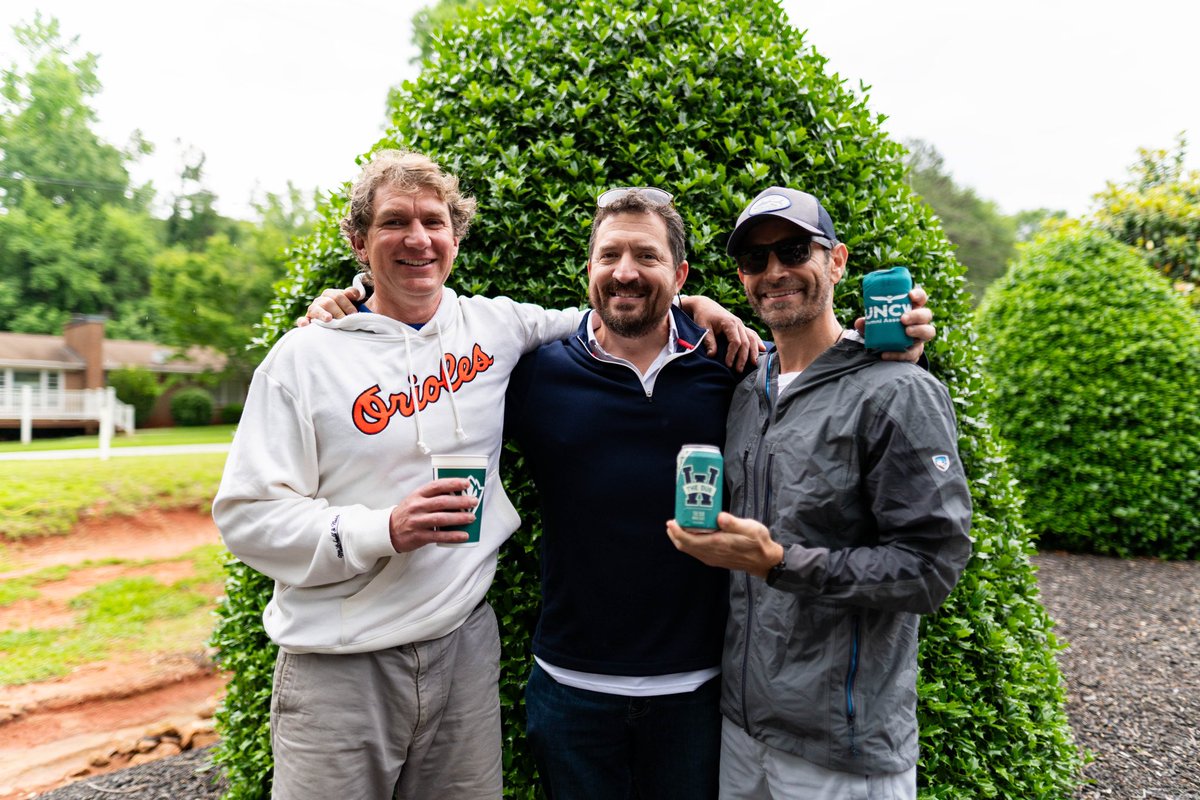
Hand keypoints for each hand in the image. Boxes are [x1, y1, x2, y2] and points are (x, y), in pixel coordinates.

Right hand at [295, 284, 363, 327]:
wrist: (335, 320)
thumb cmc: (345, 310)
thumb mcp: (350, 301)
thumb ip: (352, 294)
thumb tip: (355, 294)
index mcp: (330, 294)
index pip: (338, 296)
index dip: (347, 304)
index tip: (354, 314)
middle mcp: (320, 300)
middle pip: (328, 303)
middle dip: (338, 312)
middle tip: (345, 321)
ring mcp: (312, 310)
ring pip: (316, 309)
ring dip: (322, 314)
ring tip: (329, 319)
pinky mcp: (307, 320)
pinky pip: (302, 319)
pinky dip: (302, 321)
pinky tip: (305, 325)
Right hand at [388, 478, 478, 551]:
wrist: (388, 530)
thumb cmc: (408, 513)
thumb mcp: (416, 499)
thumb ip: (432, 496)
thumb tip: (458, 493)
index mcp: (418, 495)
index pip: (437, 486)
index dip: (452, 483)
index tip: (466, 483)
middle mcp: (417, 507)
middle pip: (442, 502)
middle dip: (460, 501)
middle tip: (474, 501)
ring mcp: (418, 522)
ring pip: (441, 519)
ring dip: (459, 518)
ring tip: (472, 517)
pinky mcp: (419, 536)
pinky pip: (439, 536)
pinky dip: (453, 536)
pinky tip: (464, 535)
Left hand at [666, 512, 783, 576]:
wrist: (765, 561)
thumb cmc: (758, 542)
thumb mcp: (750, 528)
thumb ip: (734, 523)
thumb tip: (720, 516)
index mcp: (717, 544)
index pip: (689, 541)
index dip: (677, 532)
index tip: (671, 522)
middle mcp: (711, 553)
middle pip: (685, 546)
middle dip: (675, 534)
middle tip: (672, 521)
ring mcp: (712, 558)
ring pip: (690, 550)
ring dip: (681, 539)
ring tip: (679, 525)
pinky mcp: (715, 559)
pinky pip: (696, 551)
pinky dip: (689, 543)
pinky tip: (693, 533)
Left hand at [681, 295, 765, 370]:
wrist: (705, 305)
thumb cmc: (703, 317)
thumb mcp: (703, 328)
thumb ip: (709, 341)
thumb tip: (712, 355)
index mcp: (729, 323)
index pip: (736, 341)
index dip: (733, 354)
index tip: (728, 364)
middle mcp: (738, 323)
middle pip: (746, 342)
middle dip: (743, 357)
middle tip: (739, 370)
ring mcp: (741, 325)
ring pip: (752, 339)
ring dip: (753, 352)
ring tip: (754, 364)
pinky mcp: (741, 326)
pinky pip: (752, 334)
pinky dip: (757, 342)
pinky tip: (762, 349)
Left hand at [853, 285, 934, 362]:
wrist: (884, 350)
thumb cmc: (882, 330)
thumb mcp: (873, 325)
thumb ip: (867, 323)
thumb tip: (860, 322)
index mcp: (911, 309)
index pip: (920, 298)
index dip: (918, 295)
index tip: (910, 295)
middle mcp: (919, 322)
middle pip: (927, 314)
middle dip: (917, 315)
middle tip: (903, 319)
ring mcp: (920, 337)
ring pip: (929, 332)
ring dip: (918, 331)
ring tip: (907, 332)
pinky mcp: (915, 352)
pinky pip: (913, 353)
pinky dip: (900, 354)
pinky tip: (887, 354)